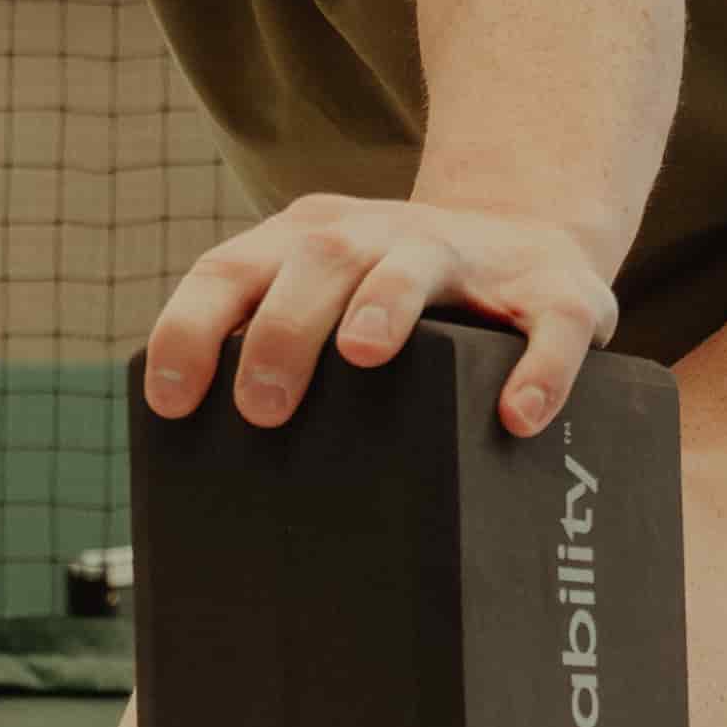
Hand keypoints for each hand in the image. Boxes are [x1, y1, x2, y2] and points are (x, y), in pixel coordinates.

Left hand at [141, 194, 619, 435]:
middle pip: (320, 258)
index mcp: (311, 243)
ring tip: (363, 356)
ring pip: (416, 265)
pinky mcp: (556, 289)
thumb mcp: (328, 308)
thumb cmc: (399, 307)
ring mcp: (469, 256)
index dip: (192, 330)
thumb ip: (272, 365)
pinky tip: (517, 416)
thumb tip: (206, 494)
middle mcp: (383, 235)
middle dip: (284, 329)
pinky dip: (537, 367)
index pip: (231, 271)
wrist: (532, 233)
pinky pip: (551, 321)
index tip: (170, 401)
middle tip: (261, 407)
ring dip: (384, 304)